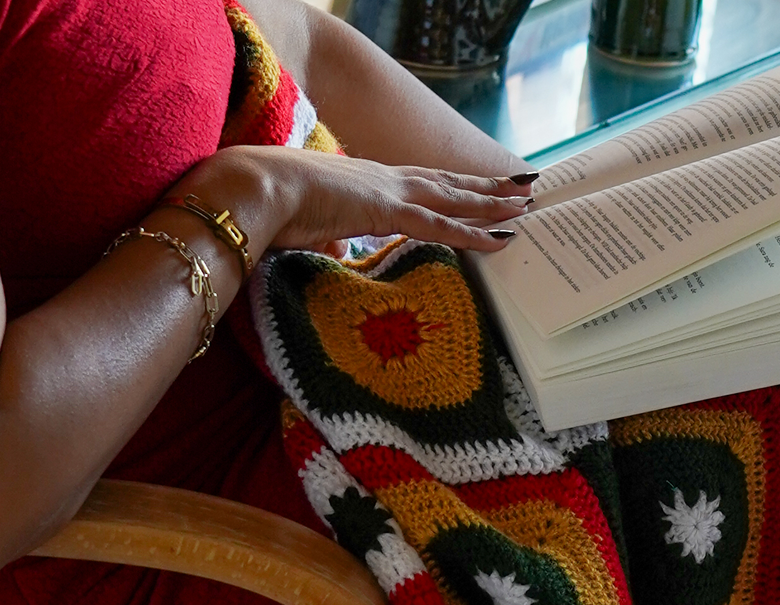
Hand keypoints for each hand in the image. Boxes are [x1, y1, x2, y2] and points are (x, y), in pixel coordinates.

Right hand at [172, 145, 534, 268]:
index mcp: (367, 183)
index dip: (451, 188)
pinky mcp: (387, 209)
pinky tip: (502, 238)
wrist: (253, 188)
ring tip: (525, 204)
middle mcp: (384, 179)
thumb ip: (332, 239)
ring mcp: (389, 190)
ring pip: (453, 199)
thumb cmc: (273, 209)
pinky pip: (442, 225)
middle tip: (521, 186)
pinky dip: (474, 233)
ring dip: (491, 203)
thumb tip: (337, 251)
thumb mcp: (312, 227)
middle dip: (485, 187)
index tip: (477, 189)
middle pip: (447, 183)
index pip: (421, 184)